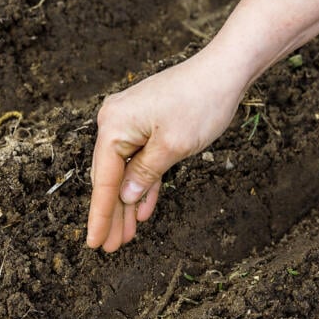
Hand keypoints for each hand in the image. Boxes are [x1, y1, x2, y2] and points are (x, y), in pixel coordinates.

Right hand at [86, 50, 247, 251]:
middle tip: (112, 247)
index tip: (95, 243)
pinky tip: (143, 210)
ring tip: (126, 236)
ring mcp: (130, 122)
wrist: (224, 70)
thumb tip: (126, 197)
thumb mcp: (173, 147)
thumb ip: (145, 175)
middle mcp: (115, 122)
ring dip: (128, 204)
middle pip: (111, 178)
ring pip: (126, 172)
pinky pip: (140, 160)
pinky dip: (143, 183)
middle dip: (113, 214)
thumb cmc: (200, 103)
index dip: (100, 216)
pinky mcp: (146, 123)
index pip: (105, 181)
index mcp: (114, 126)